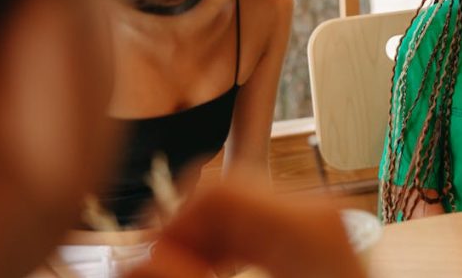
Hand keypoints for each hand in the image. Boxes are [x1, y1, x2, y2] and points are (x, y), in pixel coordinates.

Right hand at [126, 181, 366, 277]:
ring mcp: (322, 217)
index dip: (173, 222)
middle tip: (159, 267)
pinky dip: (231, 246)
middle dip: (186, 233)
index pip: (221, 192)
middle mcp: (320, 209)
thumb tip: (139, 262)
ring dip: (204, 241)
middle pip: (229, 196)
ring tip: (187, 271)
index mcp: (310, 223)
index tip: (146, 256)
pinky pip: (261, 222)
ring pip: (240, 208)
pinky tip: (216, 270)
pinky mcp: (318, 230)